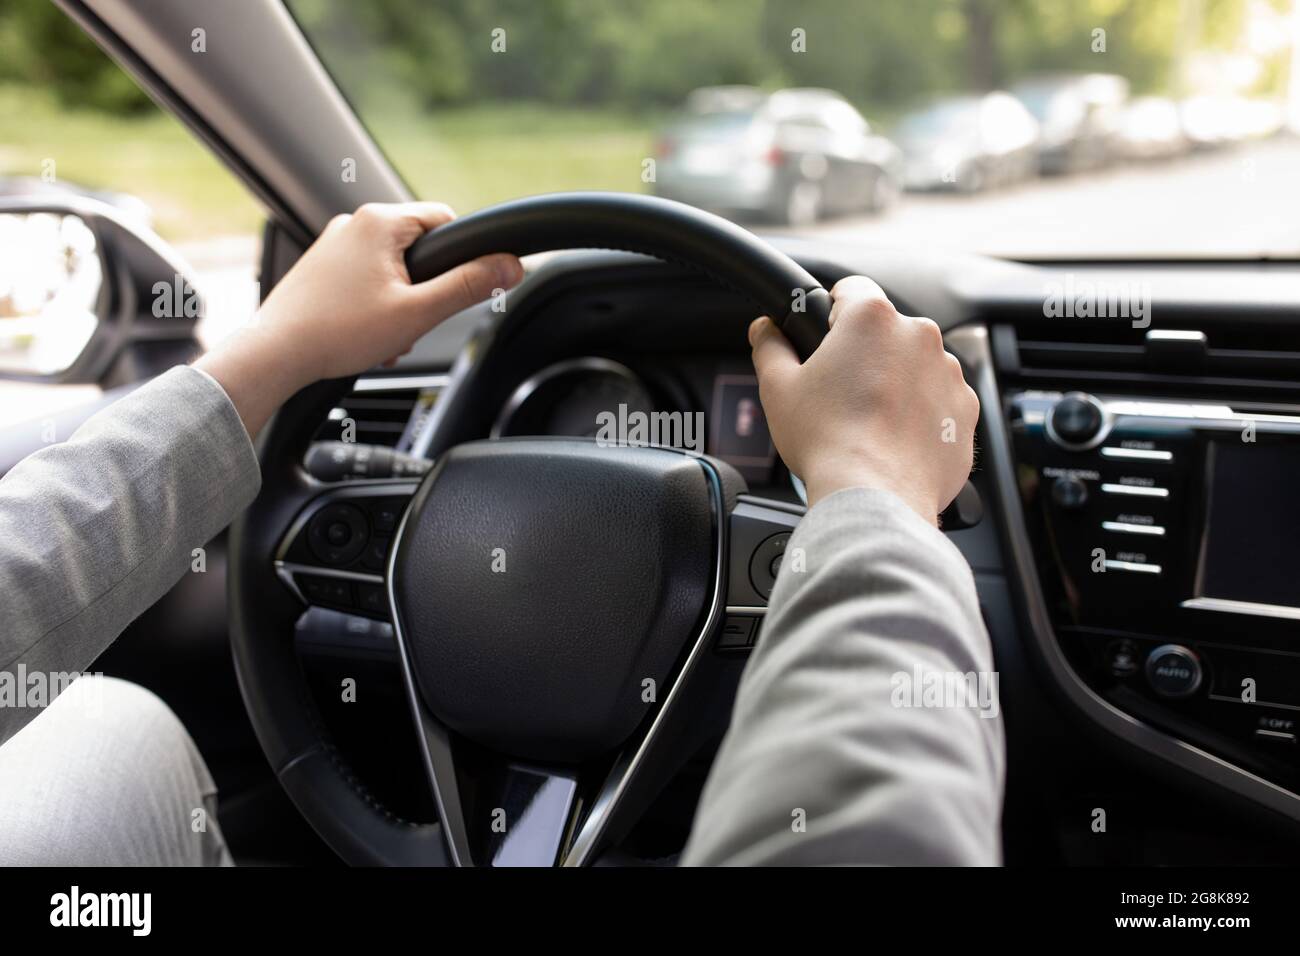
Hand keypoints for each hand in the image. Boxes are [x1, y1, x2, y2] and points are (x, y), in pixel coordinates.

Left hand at [197, 201, 522, 436]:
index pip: (446, 221)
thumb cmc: (337, 332)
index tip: (458, 291)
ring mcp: (334, 244)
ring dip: (400, 304)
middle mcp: (354, 222)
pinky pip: (366, 280)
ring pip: (392, 269)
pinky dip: (375, 307)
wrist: (275, 353)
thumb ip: (469, 286)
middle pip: (419, 249)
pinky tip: (365, 335)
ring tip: (384, 335)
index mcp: (381, 221)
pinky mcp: (321, 267)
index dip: (462, 258)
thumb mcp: (418, 312)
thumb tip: (510, 265)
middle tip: (412, 323)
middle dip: (425, 290)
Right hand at [749, 275, 977, 523]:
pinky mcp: (965, 411)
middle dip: (865, 355)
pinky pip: (939, 401)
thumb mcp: (778, 389)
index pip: (851, 290)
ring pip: (915, 366)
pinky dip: (920, 415)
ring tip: (867, 423)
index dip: (831, 313)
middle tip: (839, 392)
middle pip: (886, 332)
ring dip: (895, 383)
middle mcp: (919, 336)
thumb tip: (765, 330)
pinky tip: (892, 440)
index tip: (823, 337)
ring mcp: (948, 374)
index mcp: (872, 318)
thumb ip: (770, 347)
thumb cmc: (828, 440)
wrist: (875, 496)